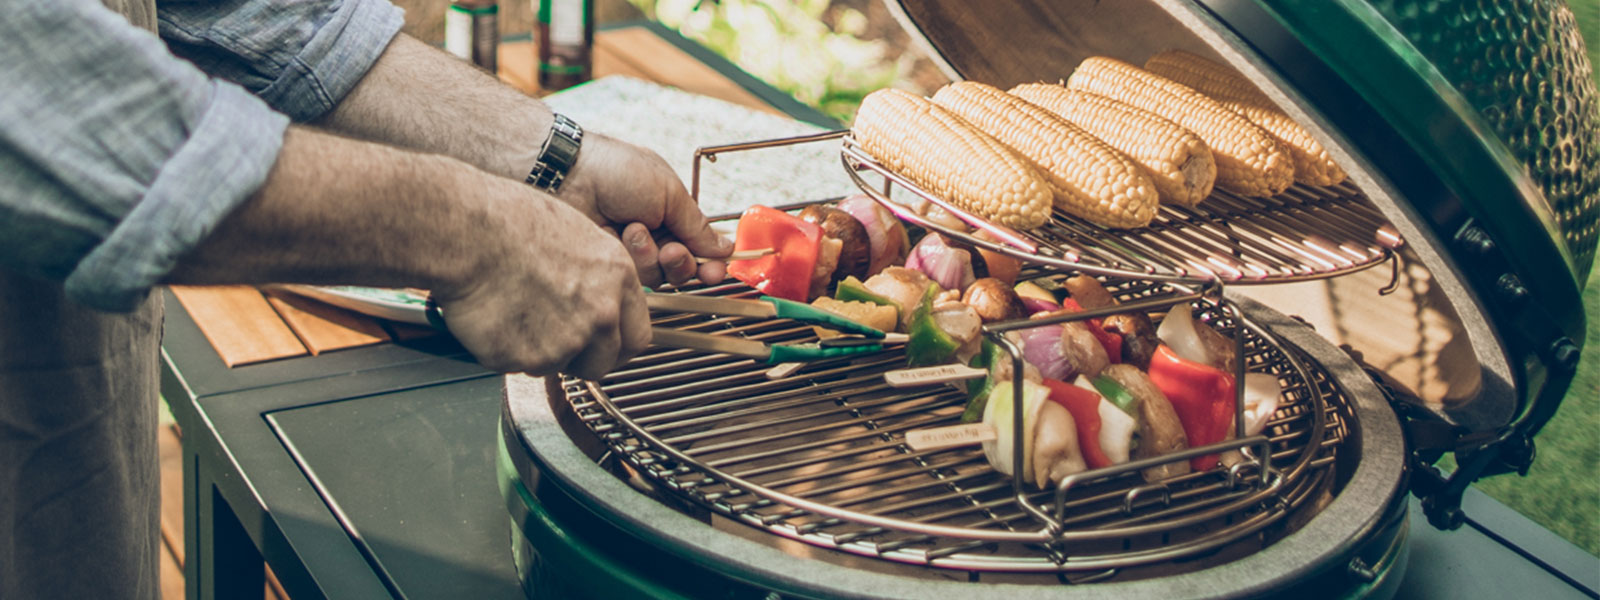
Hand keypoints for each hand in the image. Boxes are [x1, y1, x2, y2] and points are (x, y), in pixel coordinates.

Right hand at [431, 191, 649, 378]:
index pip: (638, 337)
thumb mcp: (578, 237)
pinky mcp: (526, 358)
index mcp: (618, 280)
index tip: (604, 345)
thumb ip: (598, 279)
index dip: (616, 344)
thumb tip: (600, 297)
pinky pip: (517, 365)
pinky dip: (505, 350)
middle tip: (552, 335)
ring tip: (515, 309)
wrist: (469, 232)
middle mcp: (600, 314)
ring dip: (537, 350)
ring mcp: (565, 342)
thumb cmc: (511, 223)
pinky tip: (495, 316)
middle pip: (602, 363)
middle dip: (580, 358)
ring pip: (556, 365)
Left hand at [559, 133, 731, 286]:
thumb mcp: (668, 192)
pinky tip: (621, 234)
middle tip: (672, 251)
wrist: (569, 175)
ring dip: (652, 255)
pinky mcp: (613, 262)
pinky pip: (636, 276)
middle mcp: (655, 233)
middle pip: (683, 268)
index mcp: (672, 212)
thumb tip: (726, 247)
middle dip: (682, 262)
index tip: (716, 269)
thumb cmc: (616, 170)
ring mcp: (633, 250)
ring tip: (635, 229)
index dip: (712, 261)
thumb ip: (697, 225)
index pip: (701, 246)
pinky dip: (633, 257)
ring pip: (660, 276)